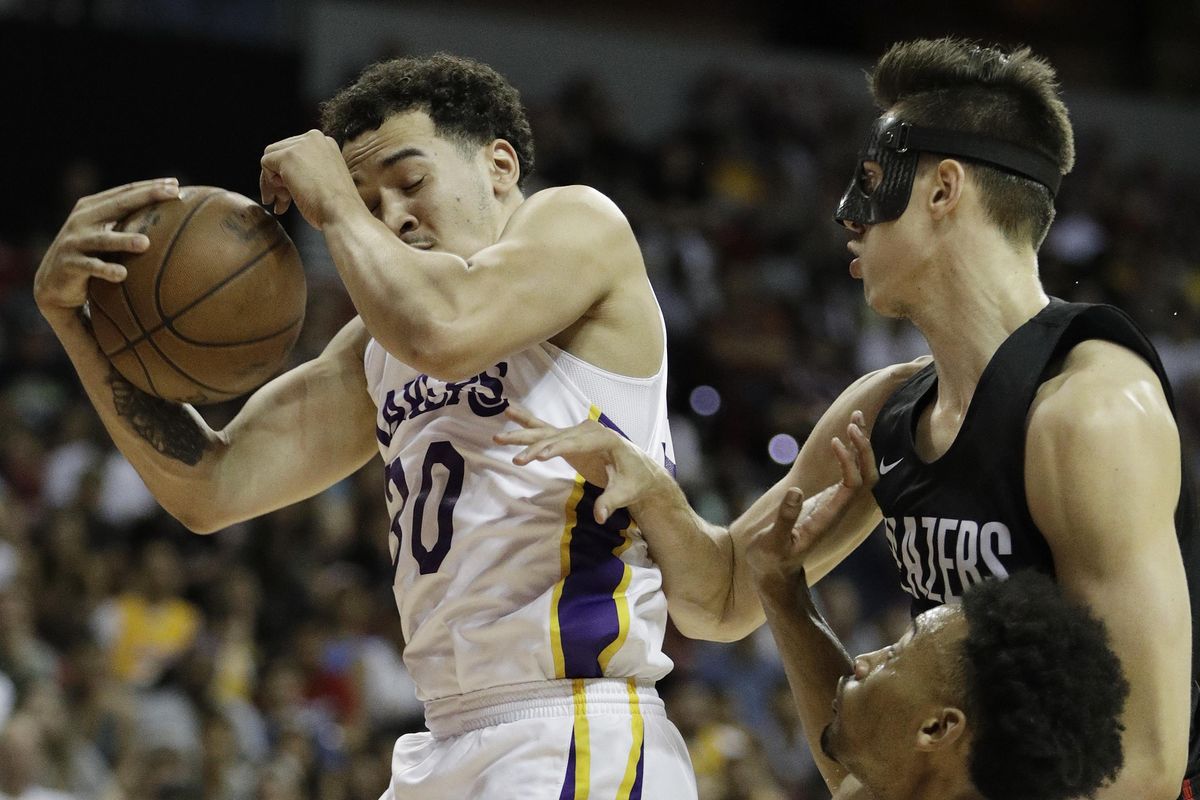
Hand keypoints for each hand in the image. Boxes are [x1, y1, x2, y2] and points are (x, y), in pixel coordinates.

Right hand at [33, 178, 180, 315]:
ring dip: (124, 240)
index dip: (150, 187)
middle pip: (118, 205)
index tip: (176, 185)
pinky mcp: (70, 264)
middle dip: (146, 197)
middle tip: (172, 194)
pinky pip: (91, 267)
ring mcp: (75, 241)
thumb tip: (174, 220)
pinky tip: (123, 274)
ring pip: (104, 239)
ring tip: (145, 243)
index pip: (126, 192)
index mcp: (93, 207)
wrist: (54, 281)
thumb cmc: (91, 255)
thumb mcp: (106, 234)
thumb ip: (128, 222)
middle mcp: (82, 219)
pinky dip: (106, 270)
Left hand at [259, 130, 361, 228]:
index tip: (289, 192)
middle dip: (278, 178)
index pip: (295, 151)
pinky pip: (265, 164)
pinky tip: (283, 198)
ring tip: (280, 203)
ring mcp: (300, 145)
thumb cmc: (337, 205)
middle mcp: (313, 138)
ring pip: (270, 156)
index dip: (288, 173)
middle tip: (281, 200)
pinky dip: (268, 182)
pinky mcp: (287, 155)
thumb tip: (284, 173)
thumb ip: (308, 169)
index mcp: (325, 143)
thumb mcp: (325, 178)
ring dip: (271, 182)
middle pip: (281, 152)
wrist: (342, 212)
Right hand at [494, 404, 665, 523]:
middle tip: (517, 459)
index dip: (557, 449)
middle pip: (557, 436)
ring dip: (522, 434)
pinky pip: (546, 432)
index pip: (577, 443)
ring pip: (546, 432)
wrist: (640, 471)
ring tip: (498, 436)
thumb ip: (611, 502)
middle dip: (535, 447)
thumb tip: (600, 516)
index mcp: (605, 438)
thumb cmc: (635, 481)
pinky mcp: (570, 440)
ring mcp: (578, 432)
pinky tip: (509, 413)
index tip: (539, 457)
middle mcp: (589, 430)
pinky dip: (527, 424)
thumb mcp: (626, 492)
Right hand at [747, 411, 877, 581]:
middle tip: (854, 418)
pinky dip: (849, 453)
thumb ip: (785, 518)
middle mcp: (837, 509)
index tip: (835, 441)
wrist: (777, 574)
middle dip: (864, 447)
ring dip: (860, 446)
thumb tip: (796, 490)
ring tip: (854, 418)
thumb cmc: (771, 561)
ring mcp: (834, 504)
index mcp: (828, 517)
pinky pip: (848, 474)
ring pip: (860, 473)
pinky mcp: (826, 501)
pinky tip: (842, 436)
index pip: (853, 485)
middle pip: (866, 476)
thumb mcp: (773, 543)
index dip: (850, 461)